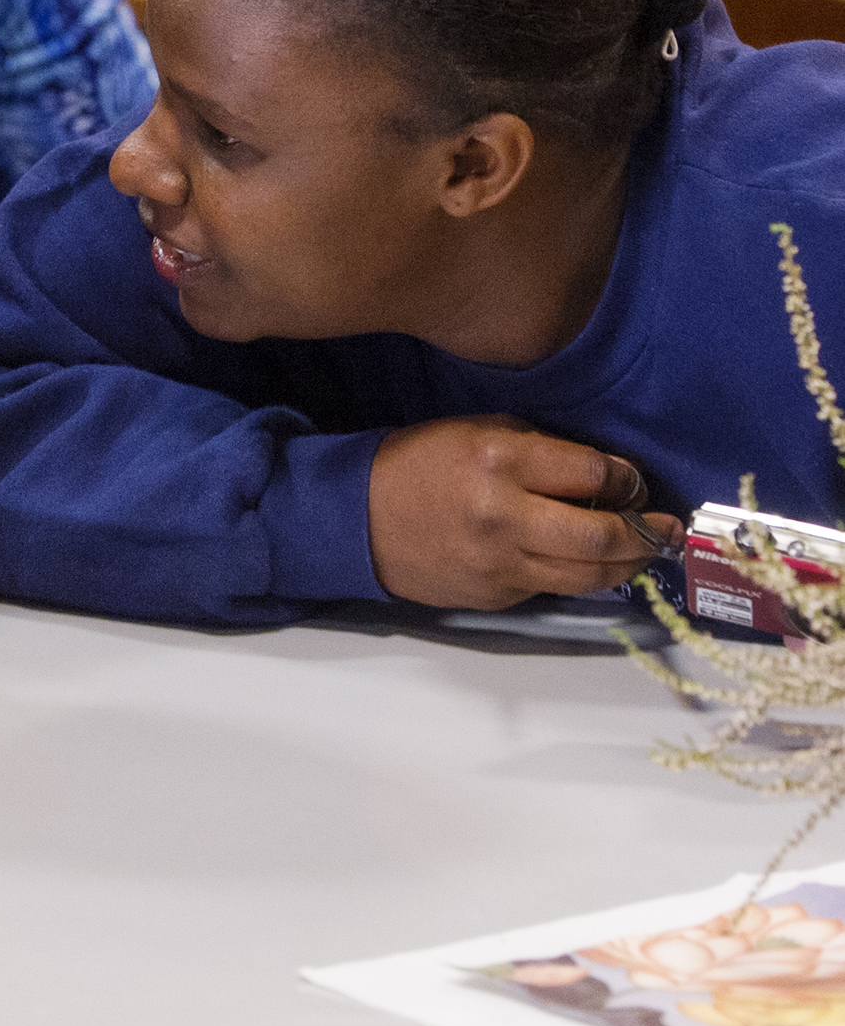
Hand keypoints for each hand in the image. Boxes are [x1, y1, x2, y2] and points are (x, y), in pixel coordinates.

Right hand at [367, 415, 684, 609]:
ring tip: (643, 552)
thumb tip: (600, 472)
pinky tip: (588, 563)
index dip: (625, 478)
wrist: (360, 518)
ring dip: (628, 564)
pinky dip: (579, 576)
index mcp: (500, 459)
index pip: (593, 473)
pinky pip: (555, 587)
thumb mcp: (475, 431)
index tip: (633, 481)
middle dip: (646, 533)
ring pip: (590, 574)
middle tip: (665, 528)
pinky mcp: (497, 594)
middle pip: (603, 534)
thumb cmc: (420, 464)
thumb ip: (538, 448)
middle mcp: (506, 514)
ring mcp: (501, 561)